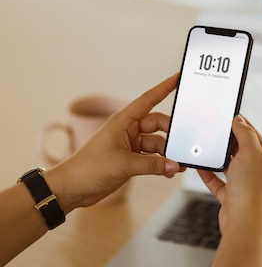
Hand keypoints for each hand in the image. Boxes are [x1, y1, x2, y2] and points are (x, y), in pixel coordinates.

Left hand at [45, 74, 182, 212]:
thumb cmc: (90, 168)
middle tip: (184, 145)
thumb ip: (153, 165)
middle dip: (171, 134)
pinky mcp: (129, 159)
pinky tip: (168, 171)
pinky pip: (151, 157)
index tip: (177, 78)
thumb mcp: (125, 164)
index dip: (164, 88)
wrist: (73, 188)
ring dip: (167, 153)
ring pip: (156, 143)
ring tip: (178, 164)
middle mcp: (127, 130)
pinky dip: (160, 163)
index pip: (148, 99)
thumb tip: (174, 165)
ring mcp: (129, 145)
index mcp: (123, 121)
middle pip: (157, 124)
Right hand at [198, 115, 261, 234]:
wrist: (244, 222)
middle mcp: (256, 170)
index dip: (241, 124)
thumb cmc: (252, 190)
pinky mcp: (230, 196)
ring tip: (205, 147)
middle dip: (227, 140)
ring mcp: (243, 184)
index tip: (228, 116)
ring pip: (227, 165)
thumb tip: (239, 120)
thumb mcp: (250, 152)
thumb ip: (245, 133)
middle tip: (214, 131)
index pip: (252, 134)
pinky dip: (208, 174)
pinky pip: (216, 181)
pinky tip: (200, 167)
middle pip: (239, 149)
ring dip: (216, 157)